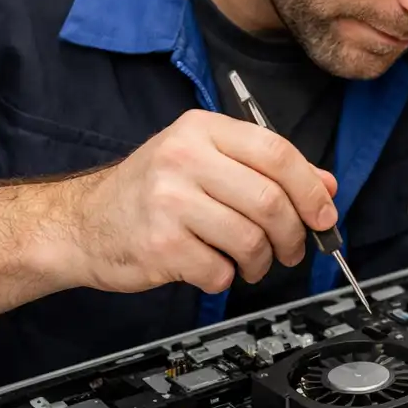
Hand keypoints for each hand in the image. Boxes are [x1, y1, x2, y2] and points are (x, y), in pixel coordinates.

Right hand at [55, 110, 338, 294]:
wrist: (82, 223)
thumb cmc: (149, 193)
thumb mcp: (205, 163)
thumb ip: (265, 170)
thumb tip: (325, 186)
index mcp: (201, 129)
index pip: (276, 152)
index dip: (310, 189)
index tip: (324, 216)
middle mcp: (183, 157)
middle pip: (270, 200)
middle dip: (293, 235)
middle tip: (291, 250)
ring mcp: (169, 201)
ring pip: (250, 240)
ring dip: (261, 262)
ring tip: (251, 263)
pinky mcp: (160, 244)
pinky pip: (219, 270)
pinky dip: (225, 277)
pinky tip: (211, 268)